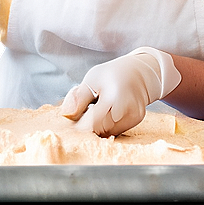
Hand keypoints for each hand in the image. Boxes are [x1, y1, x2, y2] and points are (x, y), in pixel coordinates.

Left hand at [60, 47, 181, 136]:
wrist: (137, 72)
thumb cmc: (111, 74)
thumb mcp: (91, 79)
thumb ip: (78, 98)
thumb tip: (66, 115)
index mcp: (114, 95)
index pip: (93, 122)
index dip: (80, 123)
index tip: (74, 116)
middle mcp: (128, 108)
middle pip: (100, 130)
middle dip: (89, 124)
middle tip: (87, 108)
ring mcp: (134, 115)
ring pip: (107, 132)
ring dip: (98, 125)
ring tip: (99, 107)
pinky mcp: (136, 120)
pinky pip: (116, 129)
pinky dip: (108, 124)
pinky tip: (109, 111)